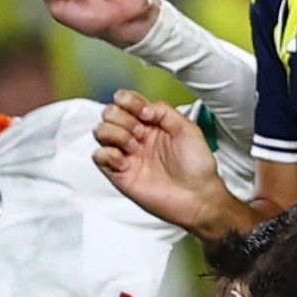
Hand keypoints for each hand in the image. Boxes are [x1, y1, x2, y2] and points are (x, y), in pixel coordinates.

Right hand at [93, 90, 228, 231]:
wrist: (198, 196)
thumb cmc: (197, 165)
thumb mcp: (188, 128)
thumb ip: (164, 111)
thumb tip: (142, 107)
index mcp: (152, 123)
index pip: (127, 102)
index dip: (128, 100)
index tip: (142, 111)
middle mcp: (136, 137)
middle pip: (110, 114)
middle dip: (122, 117)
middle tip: (140, 131)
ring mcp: (127, 155)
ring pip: (101, 132)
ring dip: (115, 134)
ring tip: (133, 146)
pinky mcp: (119, 174)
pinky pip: (99, 157)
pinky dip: (107, 154)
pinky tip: (124, 160)